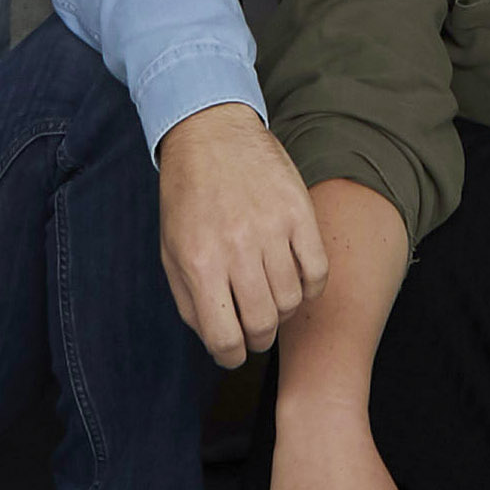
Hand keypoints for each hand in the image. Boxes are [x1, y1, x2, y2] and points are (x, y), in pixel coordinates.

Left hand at [155, 106, 324, 363]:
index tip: (233, 351)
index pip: (224, 338)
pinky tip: (296, 278)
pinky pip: (318, 271)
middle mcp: (237, 248)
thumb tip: (218, 341)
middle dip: (259, 339)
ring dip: (283, 310)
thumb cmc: (187, 197)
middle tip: (256, 329)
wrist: (211, 133)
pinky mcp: (299, 212)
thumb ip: (190, 301)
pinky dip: (311, 287)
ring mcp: (272, 228)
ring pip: (293, 300)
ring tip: (271, 295)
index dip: (230, 356)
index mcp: (200, 262)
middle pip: (264, 324)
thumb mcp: (171, 251)